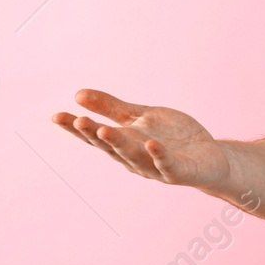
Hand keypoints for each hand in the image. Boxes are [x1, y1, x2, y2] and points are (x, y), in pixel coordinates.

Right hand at [51, 89, 231, 189]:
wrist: (207, 156)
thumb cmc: (171, 137)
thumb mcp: (139, 118)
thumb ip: (111, 108)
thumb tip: (77, 94)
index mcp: (122, 144)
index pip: (95, 136)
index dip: (76, 128)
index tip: (56, 116)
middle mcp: (134, 158)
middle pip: (110, 146)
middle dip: (94, 134)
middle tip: (78, 120)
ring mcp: (155, 166)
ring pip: (133, 156)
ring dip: (119, 144)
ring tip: (104, 129)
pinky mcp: (179, 171)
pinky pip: (167, 164)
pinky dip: (158, 155)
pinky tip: (151, 143)